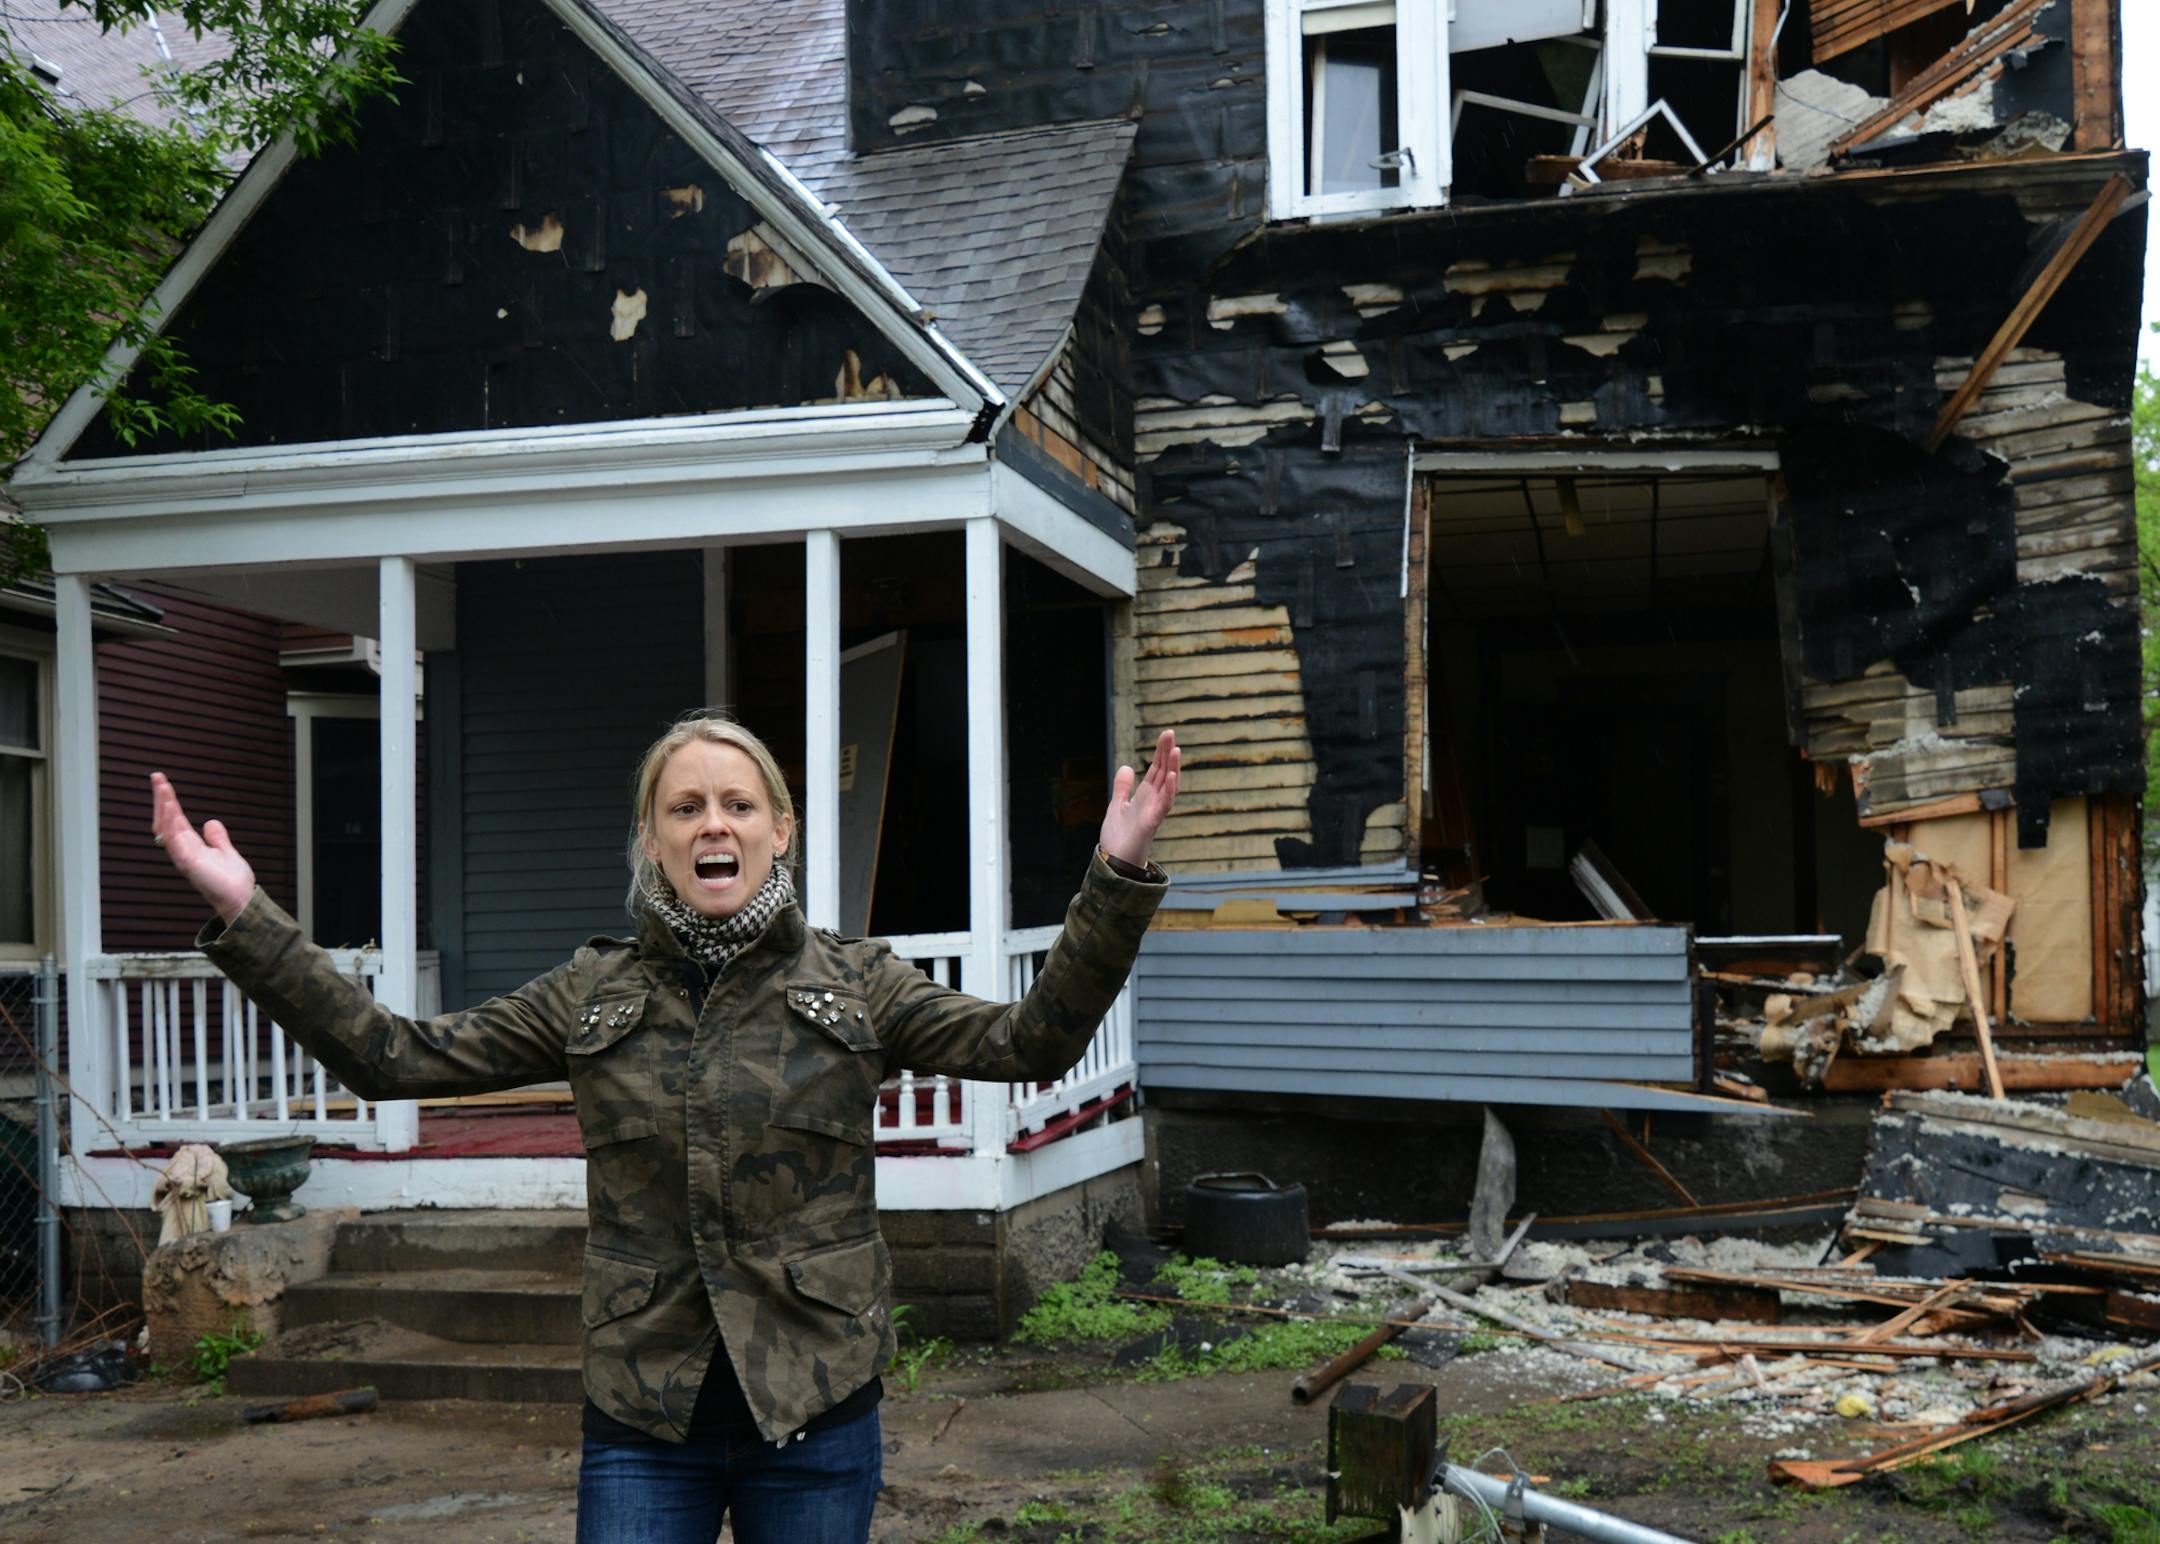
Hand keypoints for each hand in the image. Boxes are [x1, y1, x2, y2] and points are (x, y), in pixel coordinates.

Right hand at [150, 772, 256, 925]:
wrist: (240, 899)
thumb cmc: (232, 881)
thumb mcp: (225, 852)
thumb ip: (217, 838)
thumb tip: (210, 822)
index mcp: (191, 845)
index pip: (175, 818)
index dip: (168, 800)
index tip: (162, 782)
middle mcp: (183, 849)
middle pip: (166, 820)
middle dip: (160, 799)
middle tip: (157, 777)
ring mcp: (183, 856)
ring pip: (167, 828)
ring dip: (164, 807)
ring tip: (162, 788)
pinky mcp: (188, 863)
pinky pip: (174, 842)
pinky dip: (171, 826)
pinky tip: (170, 810)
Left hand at [1099, 729, 1179, 869]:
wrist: (1114, 862)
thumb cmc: (1119, 838)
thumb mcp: (1117, 806)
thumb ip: (1123, 788)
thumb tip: (1127, 767)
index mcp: (1146, 796)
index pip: (1156, 769)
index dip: (1160, 752)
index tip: (1166, 734)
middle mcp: (1153, 802)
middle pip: (1164, 773)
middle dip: (1167, 753)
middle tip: (1170, 732)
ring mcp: (1154, 812)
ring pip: (1168, 787)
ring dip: (1173, 768)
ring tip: (1175, 750)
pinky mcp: (1151, 824)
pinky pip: (1163, 806)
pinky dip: (1168, 791)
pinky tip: (1171, 776)